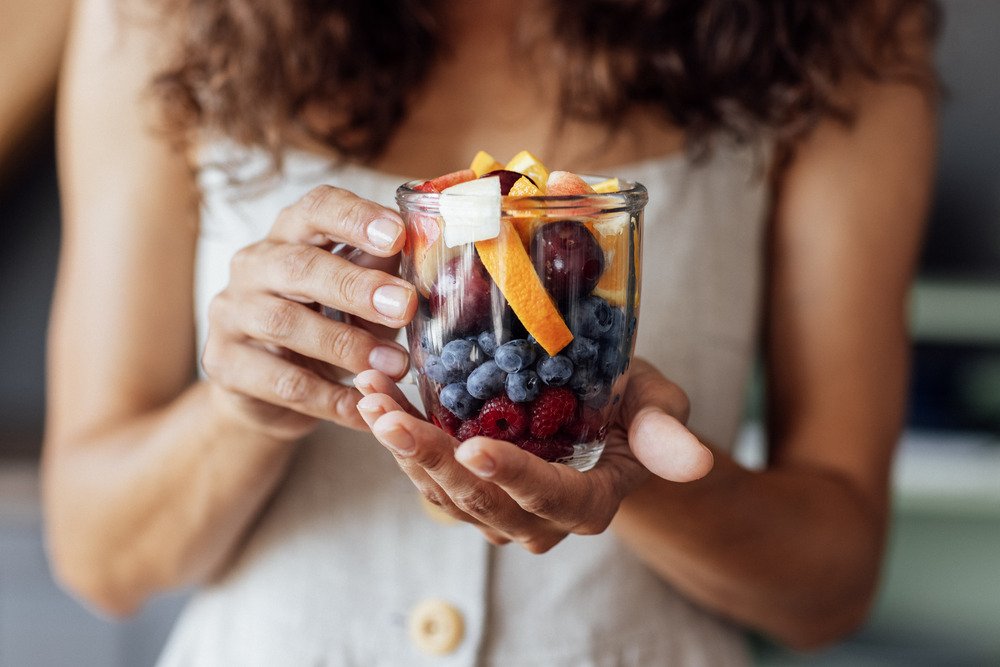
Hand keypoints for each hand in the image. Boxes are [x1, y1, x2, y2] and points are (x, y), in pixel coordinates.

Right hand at [202, 185, 416, 439]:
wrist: (267, 388)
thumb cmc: (325, 323)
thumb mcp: (356, 295)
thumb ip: (383, 273)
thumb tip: (429, 258)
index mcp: (291, 234)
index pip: (317, 208)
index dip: (355, 218)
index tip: (397, 234)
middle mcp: (254, 264)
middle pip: (300, 267)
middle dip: (356, 286)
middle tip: (404, 305)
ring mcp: (232, 313)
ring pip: (286, 325)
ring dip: (347, 346)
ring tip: (395, 365)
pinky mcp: (225, 363)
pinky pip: (282, 383)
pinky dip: (330, 398)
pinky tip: (365, 408)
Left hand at [353, 358, 712, 552]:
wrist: (593, 410)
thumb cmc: (628, 405)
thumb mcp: (654, 405)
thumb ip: (665, 432)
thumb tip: (696, 463)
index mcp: (589, 503)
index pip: (551, 499)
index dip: (514, 477)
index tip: (475, 445)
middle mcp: (535, 520)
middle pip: (480, 501)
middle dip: (431, 458)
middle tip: (390, 415)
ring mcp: (493, 510)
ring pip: (440, 492)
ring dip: (400, 447)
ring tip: (370, 396)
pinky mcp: (461, 491)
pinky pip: (422, 475)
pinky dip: (395, 438)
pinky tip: (372, 395)